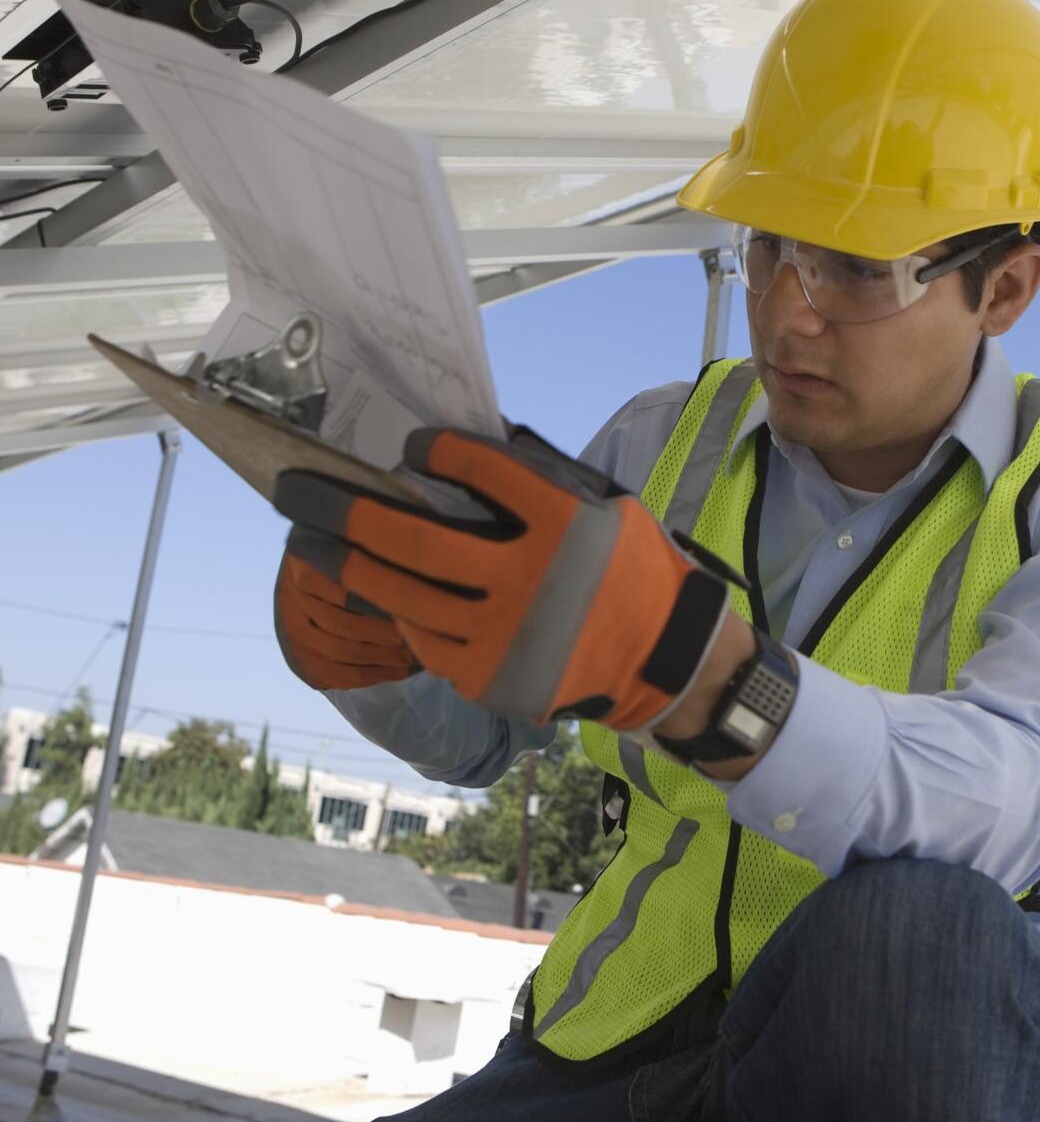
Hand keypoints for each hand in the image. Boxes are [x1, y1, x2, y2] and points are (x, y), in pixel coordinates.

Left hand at [272, 426, 731, 730]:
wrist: (662, 660)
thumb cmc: (631, 570)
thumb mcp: (607, 508)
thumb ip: (542, 478)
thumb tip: (465, 445)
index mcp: (563, 524)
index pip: (481, 469)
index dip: (438, 451)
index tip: (413, 446)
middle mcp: (529, 579)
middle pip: (416, 538)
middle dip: (345, 510)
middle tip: (295, 490)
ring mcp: (506, 634)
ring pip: (404, 594)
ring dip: (347, 564)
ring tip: (308, 541)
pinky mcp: (491, 676)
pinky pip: (424, 639)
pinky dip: (396, 611)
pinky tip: (375, 592)